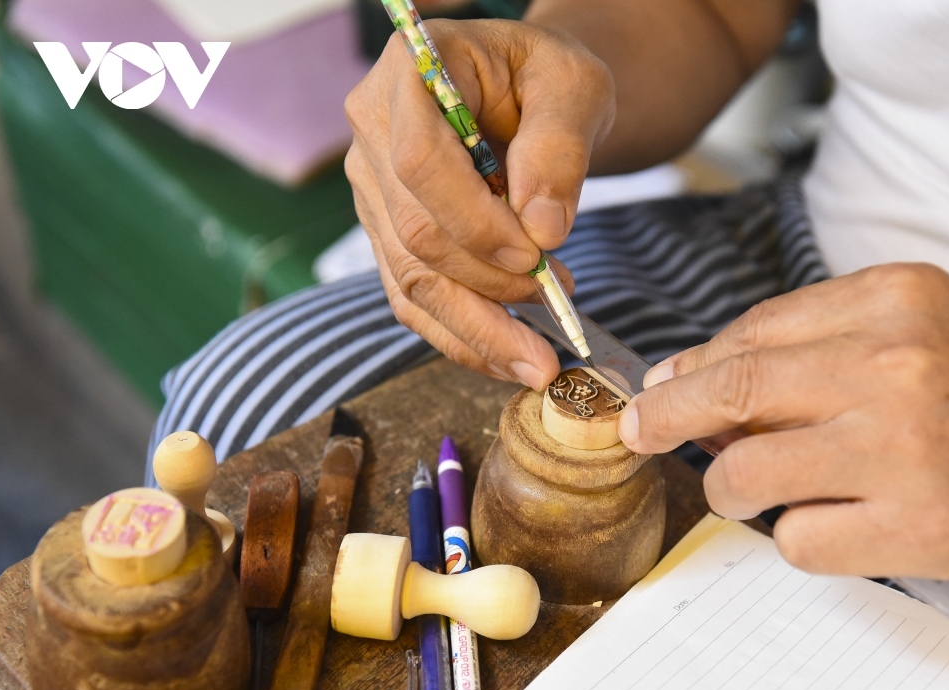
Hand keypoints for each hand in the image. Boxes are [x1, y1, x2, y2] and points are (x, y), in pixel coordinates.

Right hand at [345, 20, 614, 389]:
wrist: (532, 92)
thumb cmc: (550, 80)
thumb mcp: (575, 88)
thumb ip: (559, 147)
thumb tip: (542, 228)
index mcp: (410, 72)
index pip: (419, 161)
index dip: (474, 220)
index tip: (534, 255)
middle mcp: (373, 132)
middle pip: (414, 232)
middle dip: (488, 284)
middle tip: (557, 302)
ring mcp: (373, 188)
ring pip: (410, 279)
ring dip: (478, 327)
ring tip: (539, 357)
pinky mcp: (387, 233)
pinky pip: (413, 299)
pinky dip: (462, 337)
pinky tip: (509, 358)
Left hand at [618, 264, 948, 582]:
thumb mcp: (929, 322)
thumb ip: (824, 340)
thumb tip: (710, 377)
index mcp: (895, 299)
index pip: (752, 332)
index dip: (693, 367)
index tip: (664, 388)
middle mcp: (896, 365)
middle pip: (731, 391)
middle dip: (664, 416)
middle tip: (639, 430)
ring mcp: (903, 448)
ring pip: (747, 475)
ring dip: (732, 488)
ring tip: (757, 489)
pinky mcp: (916, 527)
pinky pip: (799, 541)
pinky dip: (799, 537)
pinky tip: (838, 522)